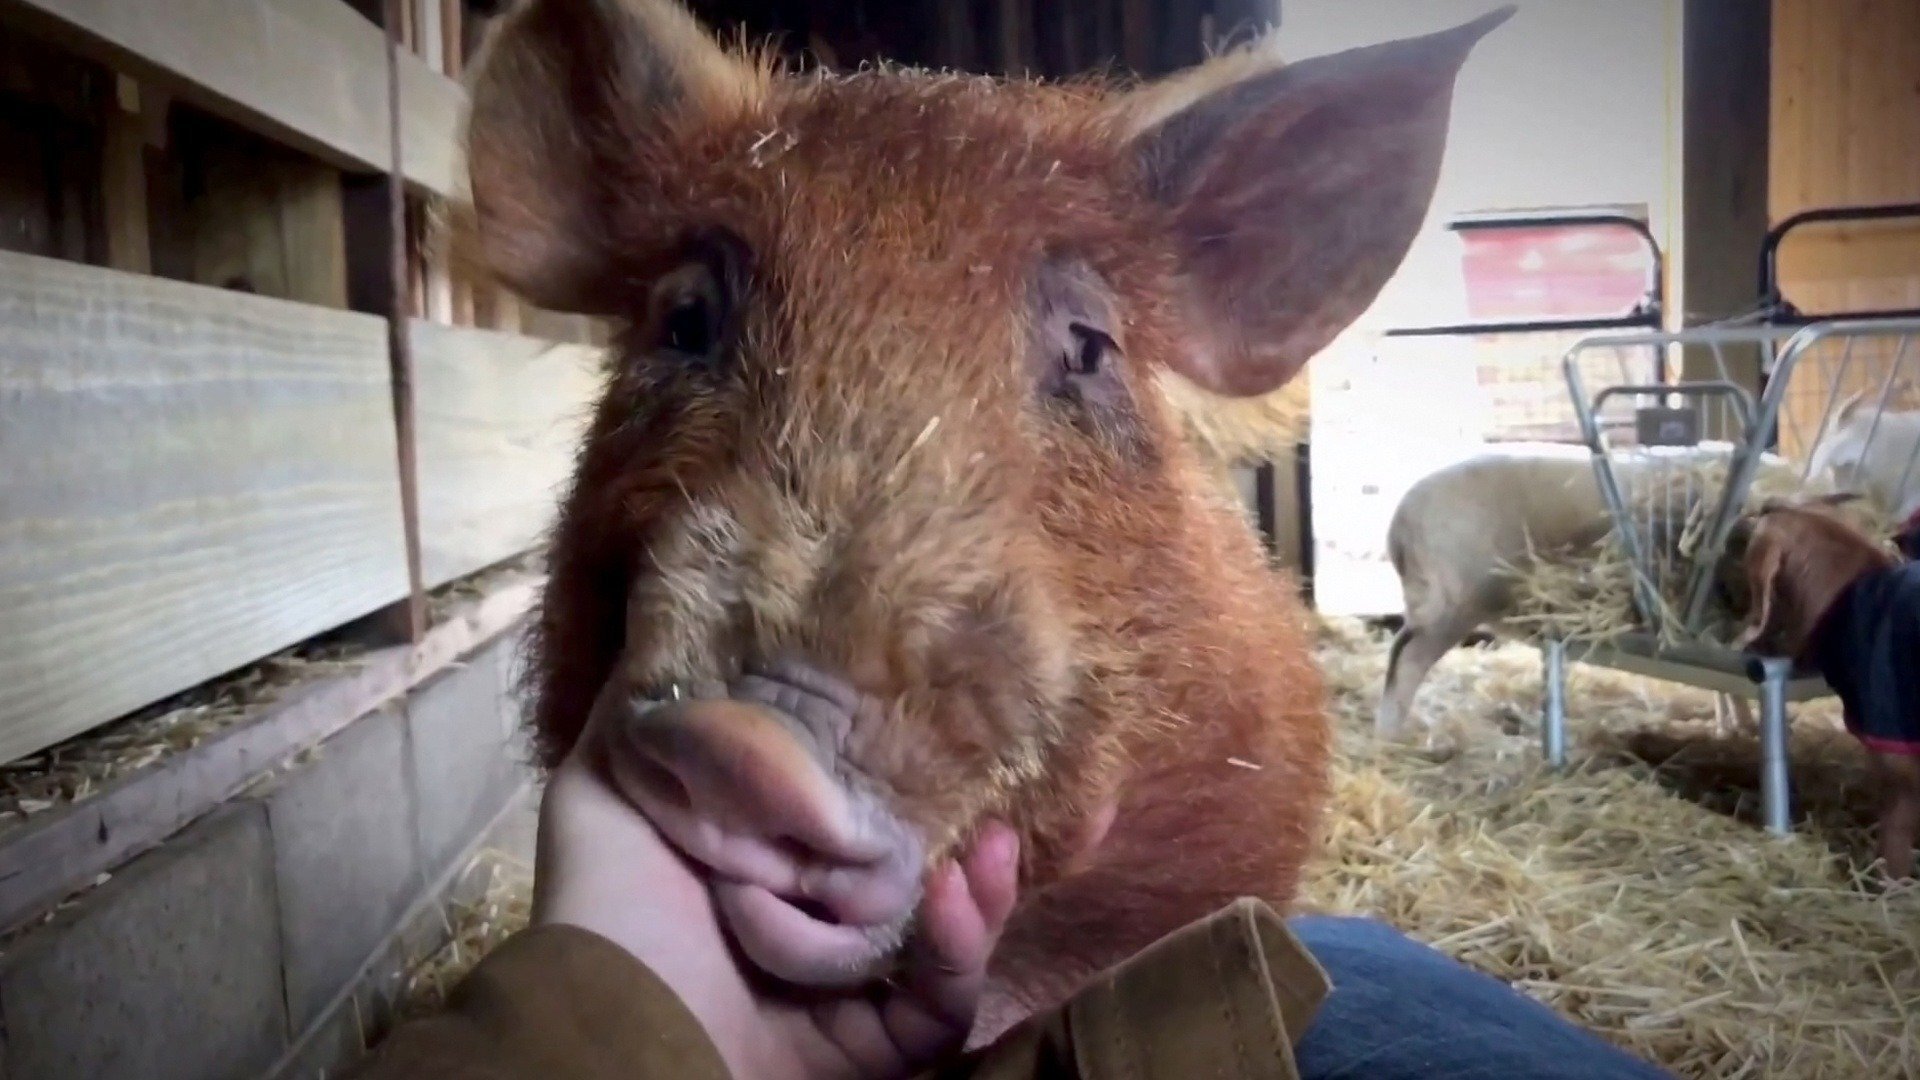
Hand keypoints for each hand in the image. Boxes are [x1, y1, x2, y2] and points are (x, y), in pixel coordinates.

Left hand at [532, 702, 1019, 1079]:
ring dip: (982, 897)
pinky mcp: (865, 1055)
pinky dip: (955, 960)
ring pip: (946, 947)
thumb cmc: (606, 897)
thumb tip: (682, 613)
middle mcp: (814, 935)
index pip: (865, 826)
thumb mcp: (611, 778)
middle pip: (921, 883)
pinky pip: (938, 1014)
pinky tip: (948, 900)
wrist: (603, 1014)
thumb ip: (657, 709)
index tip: (963, 728)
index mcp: (769, 872)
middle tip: (1010, 793)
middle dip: (979, 844)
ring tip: (990, 844)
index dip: (920, 781)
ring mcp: (846, 1000)